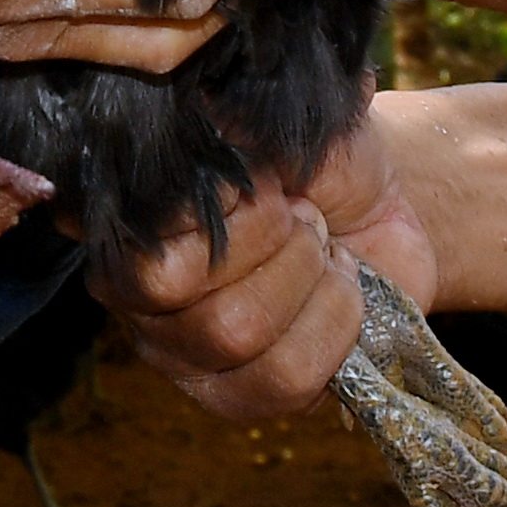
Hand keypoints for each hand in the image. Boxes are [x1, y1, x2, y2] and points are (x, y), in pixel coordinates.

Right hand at [95, 113, 439, 421]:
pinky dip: (332, 322)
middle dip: (262, 236)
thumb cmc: (312, 157)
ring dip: (303, 277)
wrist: (381, 208)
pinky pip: (284, 380)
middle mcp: (135, 293)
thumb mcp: (273, 119)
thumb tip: (200, 106)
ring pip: (231, 332)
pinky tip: (341, 289)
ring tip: (323, 249)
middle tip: (302, 213)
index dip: (206, 200)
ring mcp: (184, 355)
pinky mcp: (242, 400)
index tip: (263, 174)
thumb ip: (227, 117)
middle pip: (168, 285)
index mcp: (126, 217)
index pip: (126, 224)